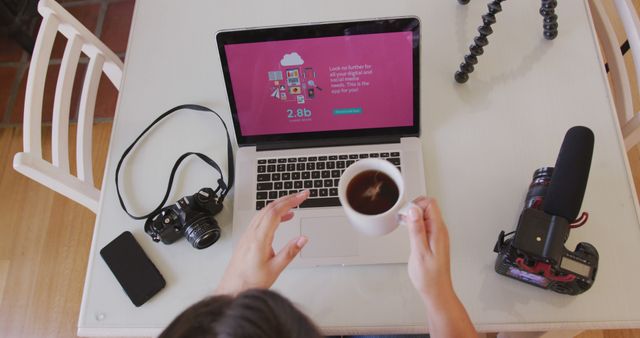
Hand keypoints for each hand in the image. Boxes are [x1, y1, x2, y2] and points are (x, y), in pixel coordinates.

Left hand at [216, 190, 309, 294]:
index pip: (275, 212)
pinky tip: (281, 219)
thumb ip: (290, 252)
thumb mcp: (275, 269)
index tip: (302, 196)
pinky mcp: (246, 239)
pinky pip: (259, 220)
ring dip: (279, 205)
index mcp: (259, 239)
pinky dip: (272, 214)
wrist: (232, 290)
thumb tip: (303, 239)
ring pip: (263, 213)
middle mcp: (251, 234)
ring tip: (294, 205)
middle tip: (302, 196)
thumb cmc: (250, 282)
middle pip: (269, 208)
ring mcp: (247, 235)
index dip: (290, 201)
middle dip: (287, 199)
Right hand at [404, 197, 476, 336]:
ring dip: (413, 217)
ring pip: (425, 216)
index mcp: (438, 231)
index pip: (431, 204)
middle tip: (403, 220)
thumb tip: (413, 211)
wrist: (436, 290)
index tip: (405, 213)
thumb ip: (417, 230)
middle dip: (413, 209)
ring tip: (405, 226)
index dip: (416, 204)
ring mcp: (436, 235)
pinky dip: (414, 225)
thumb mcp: (420, 252)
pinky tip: (409, 234)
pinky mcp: (432, 240)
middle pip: (427, 207)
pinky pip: (424, 225)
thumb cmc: (429, 276)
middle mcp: (439, 231)